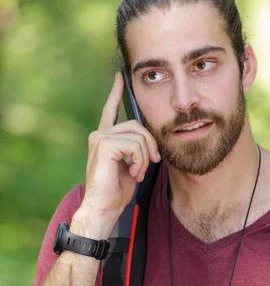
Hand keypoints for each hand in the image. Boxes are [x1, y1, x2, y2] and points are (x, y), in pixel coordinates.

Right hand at [82, 71, 160, 221]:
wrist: (103, 208)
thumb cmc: (116, 192)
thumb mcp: (131, 166)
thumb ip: (137, 150)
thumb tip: (152, 142)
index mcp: (105, 138)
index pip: (111, 110)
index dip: (116, 93)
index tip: (121, 77)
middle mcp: (100, 135)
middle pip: (137, 125)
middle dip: (150, 143)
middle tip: (152, 162)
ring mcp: (100, 138)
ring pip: (138, 135)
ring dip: (144, 157)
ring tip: (138, 173)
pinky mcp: (104, 145)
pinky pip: (134, 145)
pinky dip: (139, 161)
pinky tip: (133, 173)